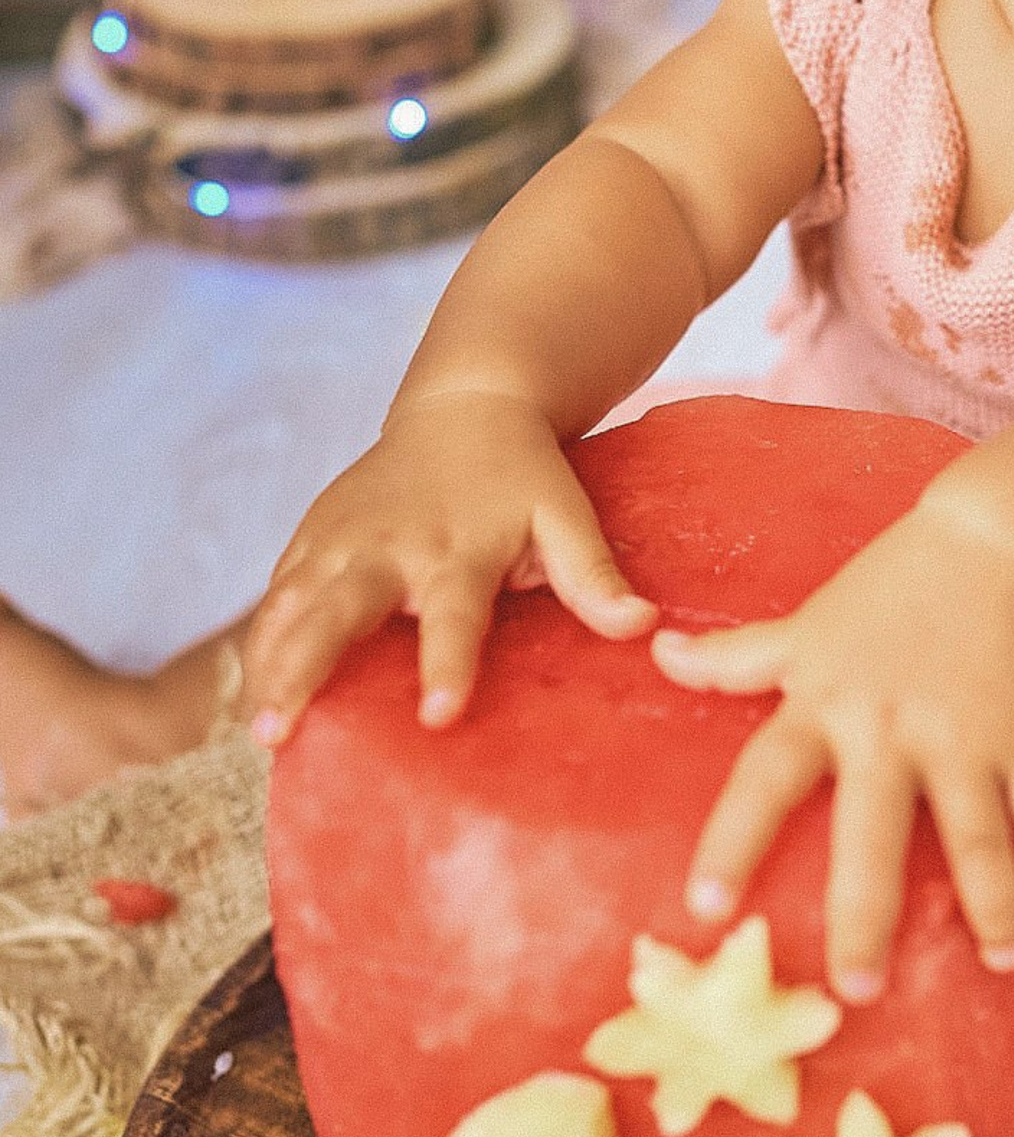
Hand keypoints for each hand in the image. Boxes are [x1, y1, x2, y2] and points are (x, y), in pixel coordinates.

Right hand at [243, 391, 653, 743]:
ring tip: (258, 730)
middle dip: (304, 669)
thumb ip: (594, 573)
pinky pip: (276, 594)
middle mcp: (389, 545)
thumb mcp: (566, 513)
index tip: (438, 714)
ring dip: (267, 665)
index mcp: (456, 548)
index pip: (453, 615)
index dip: (447, 663)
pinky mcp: (312, 537)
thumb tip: (641, 626)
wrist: (466, 405)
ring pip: (291, 605)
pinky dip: (260, 641)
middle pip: (338, 611)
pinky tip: (249, 693)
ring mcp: (340, 540)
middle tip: (278, 732)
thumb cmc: (522, 476)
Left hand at [651, 508, 1013, 1004]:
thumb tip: (657, 651)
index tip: (706, 904)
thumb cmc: (891, 590)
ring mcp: (966, 736)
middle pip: (872, 834)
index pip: (766, 778)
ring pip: (977, 836)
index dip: (732, 841)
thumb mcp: (808, 623)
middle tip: (858, 987)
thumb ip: (738, 656)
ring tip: (1001, 959)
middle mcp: (890, 728)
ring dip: (991, 904)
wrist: (997, 545)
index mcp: (825, 704)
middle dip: (865, 914)